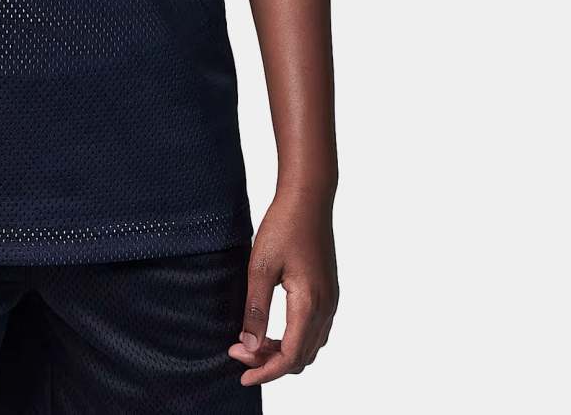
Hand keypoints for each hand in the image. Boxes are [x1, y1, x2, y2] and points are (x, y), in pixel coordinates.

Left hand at [227, 188, 338, 385]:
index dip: (265, 371)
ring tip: (252, 343)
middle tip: (239, 352)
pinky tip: (272, 330)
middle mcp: (326, 307)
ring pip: (309, 345)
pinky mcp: (328, 291)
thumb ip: (256, 309)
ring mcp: (330, 300)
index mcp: (310, 303)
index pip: (290, 356)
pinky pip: (315, 330)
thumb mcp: (261, 266)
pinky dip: (294, 339)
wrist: (309, 197)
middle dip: (270, 363)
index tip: (241, 373)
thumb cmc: (284, 225)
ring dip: (283, 352)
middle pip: (301, 356)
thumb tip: (250, 347)